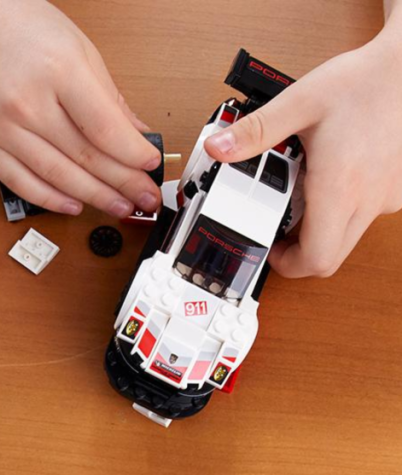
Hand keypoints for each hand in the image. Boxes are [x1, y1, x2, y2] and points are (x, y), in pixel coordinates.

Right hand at [0, 1, 161, 216]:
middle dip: (122, 182)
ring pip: (55, 176)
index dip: (132, 155)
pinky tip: (74, 205)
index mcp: (58, 71)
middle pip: (84, 156)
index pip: (104, 128)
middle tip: (145, 195)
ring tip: (119, 205)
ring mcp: (1, 126)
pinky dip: (50, 199)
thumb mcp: (82, 52)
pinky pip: (20, 183)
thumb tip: (137, 136)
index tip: (151, 164)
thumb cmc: (28, 32)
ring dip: (92, 197)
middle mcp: (26, 101)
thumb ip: (110, 98)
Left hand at [204, 28, 401, 277]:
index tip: (270, 247)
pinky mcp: (398, 187)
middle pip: (331, 256)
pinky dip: (343, 207)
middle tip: (277, 223)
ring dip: (321, 227)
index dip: (288, 264)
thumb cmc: (363, 81)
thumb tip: (218, 149)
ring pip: (349, 236)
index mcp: (340, 187)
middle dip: (299, 250)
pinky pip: (366, 213)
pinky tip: (330, 173)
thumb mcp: (299, 102)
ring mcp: (389, 196)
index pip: (317, 258)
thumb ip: (255, 131)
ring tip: (302, 187)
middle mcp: (370, 200)